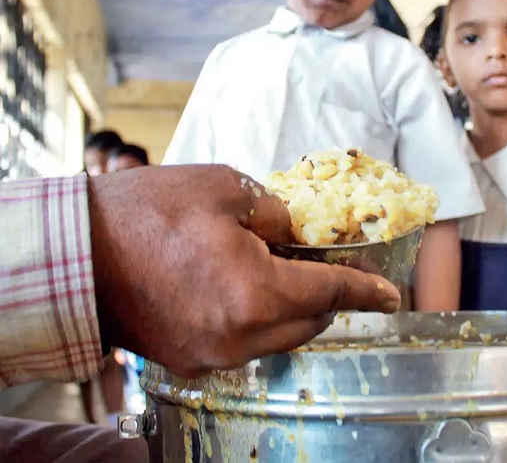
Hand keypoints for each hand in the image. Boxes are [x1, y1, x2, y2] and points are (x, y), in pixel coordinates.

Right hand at [89, 164, 400, 377]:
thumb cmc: (146, 214)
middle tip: (328, 267)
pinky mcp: (189, 358)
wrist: (74, 254)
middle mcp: (240, 335)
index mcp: (256, 293)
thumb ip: (277, 213)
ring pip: (279, 337)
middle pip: (310, 321)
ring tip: (283, 271)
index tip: (390, 294)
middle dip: (329, 296)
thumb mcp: (226, 190)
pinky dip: (260, 320)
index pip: (332, 293)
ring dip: (294, 309)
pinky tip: (247, 289)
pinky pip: (245, 343)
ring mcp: (212, 354)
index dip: (367, 291)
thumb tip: (296, 233)